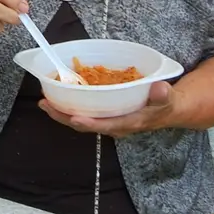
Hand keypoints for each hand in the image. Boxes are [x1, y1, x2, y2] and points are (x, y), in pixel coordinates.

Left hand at [39, 81, 175, 136]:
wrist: (168, 110)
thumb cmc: (166, 104)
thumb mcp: (168, 100)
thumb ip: (164, 95)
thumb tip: (160, 88)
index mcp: (128, 122)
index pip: (105, 125)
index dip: (89, 123)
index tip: (73, 118)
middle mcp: (114, 124)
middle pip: (85, 124)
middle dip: (64, 117)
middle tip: (45, 105)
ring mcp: (108, 119)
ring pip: (81, 118)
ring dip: (62, 112)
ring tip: (44, 101)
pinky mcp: (105, 113)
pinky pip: (85, 110)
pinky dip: (70, 104)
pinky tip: (58, 94)